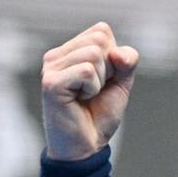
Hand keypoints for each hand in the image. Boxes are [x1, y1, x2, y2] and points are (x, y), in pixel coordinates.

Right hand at [40, 22, 138, 160]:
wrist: (87, 145)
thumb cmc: (100, 112)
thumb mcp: (122, 81)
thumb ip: (127, 60)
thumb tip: (117, 53)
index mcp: (69, 50)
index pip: (101, 31)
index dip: (113, 56)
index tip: (103, 79)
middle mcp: (56, 56)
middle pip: (99, 40)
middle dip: (108, 68)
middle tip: (94, 90)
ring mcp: (50, 68)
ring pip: (94, 54)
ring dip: (100, 80)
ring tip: (86, 96)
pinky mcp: (50, 83)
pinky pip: (86, 71)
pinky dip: (92, 88)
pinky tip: (79, 100)